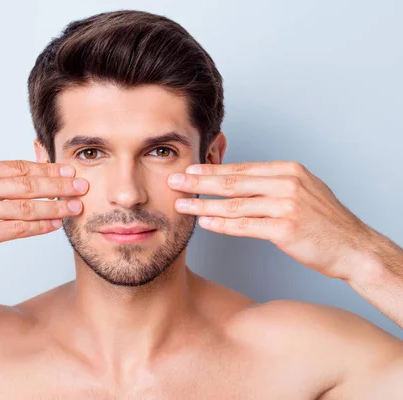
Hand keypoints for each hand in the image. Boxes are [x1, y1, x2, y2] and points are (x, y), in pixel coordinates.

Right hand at [0, 160, 87, 279]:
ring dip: (54, 207)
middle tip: (81, 186)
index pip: (17, 167)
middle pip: (26, 184)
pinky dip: (39, 228)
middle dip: (58, 184)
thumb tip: (21, 176)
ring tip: (75, 207)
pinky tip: (54, 226)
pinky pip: (16, 230)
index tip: (67, 169)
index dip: (46, 168)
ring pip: (25, 207)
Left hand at [168, 160, 373, 279]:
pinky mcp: (285, 229)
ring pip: (234, 204)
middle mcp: (287, 183)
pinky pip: (244, 226)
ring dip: (203, 205)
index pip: (241, 168)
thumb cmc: (326, 221)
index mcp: (289, 170)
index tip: (188, 170)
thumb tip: (238, 180)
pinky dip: (221, 225)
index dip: (211, 170)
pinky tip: (203, 223)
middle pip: (232, 182)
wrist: (354, 247)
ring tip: (181, 205)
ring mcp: (286, 206)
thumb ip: (273, 182)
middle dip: (199, 182)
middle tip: (173, 182)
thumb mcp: (303, 189)